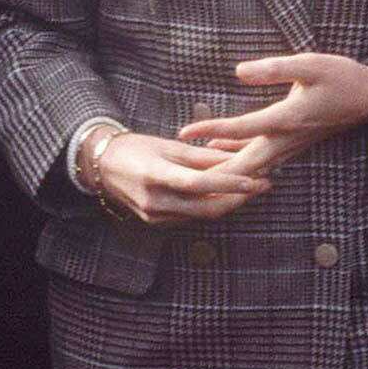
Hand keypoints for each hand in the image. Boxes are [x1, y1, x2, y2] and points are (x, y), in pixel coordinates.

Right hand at [92, 131, 269, 227]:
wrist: (104, 166)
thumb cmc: (137, 148)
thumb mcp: (168, 146)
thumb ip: (201, 156)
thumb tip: (235, 158)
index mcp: (155, 174)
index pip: (198, 183)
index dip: (228, 183)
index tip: (255, 180)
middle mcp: (155, 200)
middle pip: (206, 207)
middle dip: (238, 199)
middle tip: (263, 184)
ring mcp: (155, 216)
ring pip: (201, 215)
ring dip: (228, 202)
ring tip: (252, 186)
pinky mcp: (156, 223)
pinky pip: (190, 217)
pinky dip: (210, 206)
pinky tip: (226, 194)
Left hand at [178, 53, 367, 176]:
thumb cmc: (342, 77)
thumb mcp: (311, 64)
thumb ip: (275, 69)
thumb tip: (239, 71)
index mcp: (287, 120)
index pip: (241, 129)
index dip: (211, 129)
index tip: (183, 133)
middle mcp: (285, 140)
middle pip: (243, 166)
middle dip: (213, 177)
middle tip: (183, 187)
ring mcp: (289, 145)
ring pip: (251, 167)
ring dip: (224, 174)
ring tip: (194, 180)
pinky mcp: (290, 142)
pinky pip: (258, 157)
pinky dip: (237, 159)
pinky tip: (218, 153)